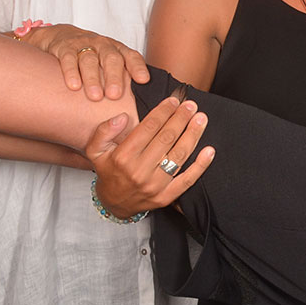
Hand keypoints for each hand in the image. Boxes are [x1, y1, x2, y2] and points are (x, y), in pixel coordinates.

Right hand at [23, 24, 149, 100]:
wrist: (62, 35)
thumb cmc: (92, 55)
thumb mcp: (108, 62)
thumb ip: (120, 77)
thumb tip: (135, 104)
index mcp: (118, 50)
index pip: (132, 56)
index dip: (138, 67)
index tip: (144, 80)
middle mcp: (103, 46)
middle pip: (112, 59)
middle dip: (114, 77)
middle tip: (114, 95)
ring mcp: (84, 45)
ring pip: (90, 60)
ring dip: (93, 78)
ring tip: (95, 97)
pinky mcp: (65, 47)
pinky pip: (69, 58)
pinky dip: (71, 72)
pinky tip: (74, 86)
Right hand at [86, 96, 213, 218]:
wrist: (114, 204)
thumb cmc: (109, 171)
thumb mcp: (96, 150)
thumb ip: (104, 131)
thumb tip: (122, 117)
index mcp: (123, 157)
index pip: (148, 128)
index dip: (163, 111)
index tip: (174, 100)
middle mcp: (139, 171)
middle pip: (166, 139)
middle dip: (181, 118)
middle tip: (191, 105)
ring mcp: (154, 185)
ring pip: (179, 156)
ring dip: (193, 135)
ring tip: (201, 119)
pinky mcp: (166, 197)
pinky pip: (187, 180)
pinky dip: (200, 165)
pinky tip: (209, 150)